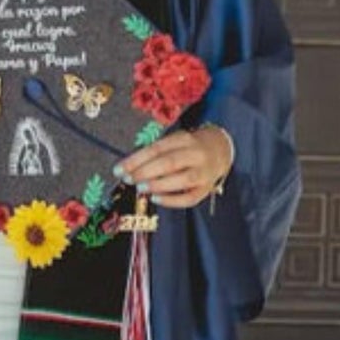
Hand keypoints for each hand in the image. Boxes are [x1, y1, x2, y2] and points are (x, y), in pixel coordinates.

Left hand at [113, 124, 231, 208]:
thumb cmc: (188, 148)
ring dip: (158, 185)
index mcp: (184, 139)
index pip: (157, 148)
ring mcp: (203, 173)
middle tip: (128, 179)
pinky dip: (171, 200)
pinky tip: (155, 198)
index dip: (136, 160)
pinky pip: (189, 198)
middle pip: (170, 162)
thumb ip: (155, 153)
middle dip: (145, 172)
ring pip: (182, 179)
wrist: (220, 151)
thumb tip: (129, 168)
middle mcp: (196, 154)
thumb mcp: (174, 141)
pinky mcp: (206, 189)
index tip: (120, 169)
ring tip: (141, 188)